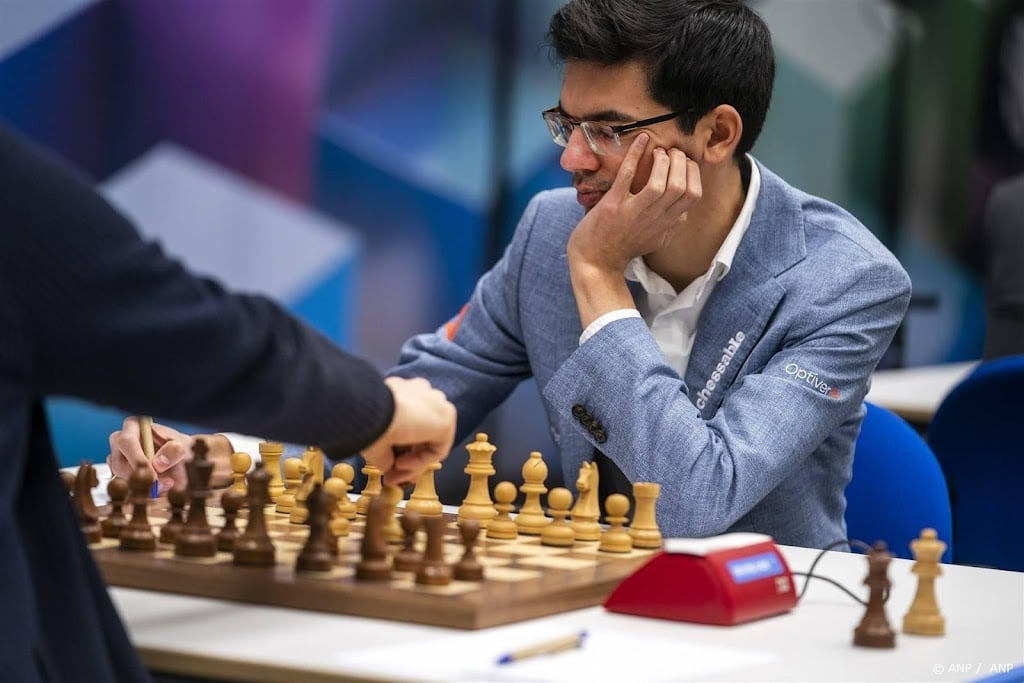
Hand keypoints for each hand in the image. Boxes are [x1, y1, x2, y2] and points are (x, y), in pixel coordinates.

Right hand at [108, 418, 232, 493]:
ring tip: (167, 485)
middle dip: (141, 477)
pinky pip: (124, 485)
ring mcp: (116, 457)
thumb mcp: (184, 447)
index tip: (153, 475)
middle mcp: (120, 440)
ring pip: (121, 476)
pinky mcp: (118, 473)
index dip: (138, 460)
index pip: (127, 442)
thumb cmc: (180, 449)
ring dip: (143, 485)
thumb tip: (158, 463)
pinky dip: (141, 491)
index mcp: (134, 425)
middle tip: (163, 485)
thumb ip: (174, 451)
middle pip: (119, 462)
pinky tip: (159, 490)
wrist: (181, 462)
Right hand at [361, 377, 456, 485]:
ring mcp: (436, 402)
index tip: (387, 467)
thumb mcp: (373, 438)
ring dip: (412, 464)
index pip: (409, 422)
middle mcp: (422, 391)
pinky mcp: (446, 416)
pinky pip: (437, 448)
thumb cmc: (363, 420)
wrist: (368, 410)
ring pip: (429, 443)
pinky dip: (420, 461)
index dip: (399, 449)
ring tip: (393, 475)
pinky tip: (400, 463)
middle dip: (407, 460)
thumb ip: (385, 452)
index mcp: (403, 390)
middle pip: (421, 434)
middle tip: (391, 477)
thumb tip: (388, 468)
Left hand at [567, 133, 701, 273]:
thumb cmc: (624, 248)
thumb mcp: (655, 241)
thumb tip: (684, 212)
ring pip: (660, 183)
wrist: (595, 263)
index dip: (693, 173)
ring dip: (662, 160)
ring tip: (657, 151)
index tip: (684, 162)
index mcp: (666, 224)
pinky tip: (642, 139)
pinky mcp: (612, 205)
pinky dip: (635, 154)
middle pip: (680, 186)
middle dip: (679, 162)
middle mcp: (654, 219)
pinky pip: (627, 176)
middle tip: (670, 152)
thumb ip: (671, 227)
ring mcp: (633, 212)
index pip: (694, 195)